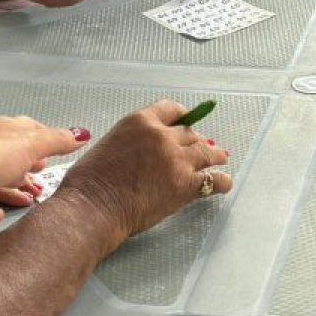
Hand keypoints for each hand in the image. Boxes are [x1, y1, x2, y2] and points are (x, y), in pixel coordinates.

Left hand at [0, 117, 89, 226]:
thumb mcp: (30, 145)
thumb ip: (57, 141)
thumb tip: (82, 133)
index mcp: (8, 134)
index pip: (32, 134)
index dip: (48, 142)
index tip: (63, 151)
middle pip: (16, 160)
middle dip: (32, 170)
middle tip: (47, 181)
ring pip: (1, 183)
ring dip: (16, 190)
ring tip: (33, 200)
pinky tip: (2, 216)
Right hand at [59, 100, 231, 242]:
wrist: (93, 206)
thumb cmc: (91, 182)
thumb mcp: (110, 144)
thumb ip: (134, 141)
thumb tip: (148, 152)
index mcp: (140, 122)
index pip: (172, 110)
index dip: (183, 116)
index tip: (188, 121)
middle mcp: (162, 136)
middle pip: (190, 133)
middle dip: (197, 141)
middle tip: (203, 148)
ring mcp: (176, 160)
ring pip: (206, 152)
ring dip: (215, 156)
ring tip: (221, 158)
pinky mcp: (185, 184)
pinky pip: (213, 179)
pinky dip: (222, 181)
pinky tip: (224, 183)